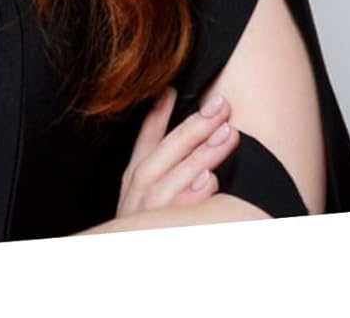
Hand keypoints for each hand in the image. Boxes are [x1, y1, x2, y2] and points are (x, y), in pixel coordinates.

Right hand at [116, 86, 239, 218]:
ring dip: (203, 153)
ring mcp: (150, 210)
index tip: (174, 87)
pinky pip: (182, 211)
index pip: (148, 137)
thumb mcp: (140, 194)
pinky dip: (194, 195)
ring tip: (227, 134)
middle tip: (220, 105)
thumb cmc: (143, 226)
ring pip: (179, 175)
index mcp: (134, 175)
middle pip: (168, 150)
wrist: (122, 261)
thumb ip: (163, 167)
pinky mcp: (162, 229)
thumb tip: (192, 145)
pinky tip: (211, 179)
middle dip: (195, 126)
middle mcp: (139, 188)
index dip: (159, 111)